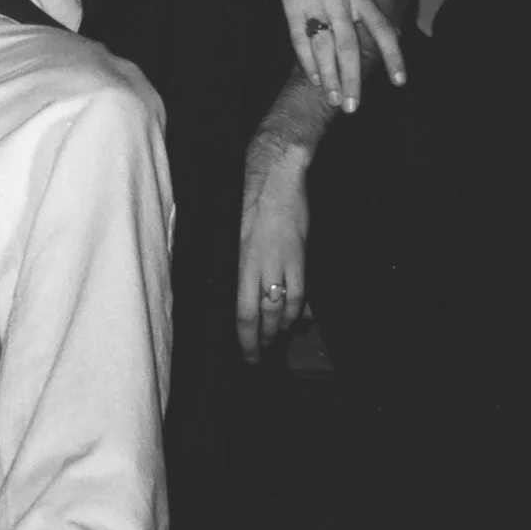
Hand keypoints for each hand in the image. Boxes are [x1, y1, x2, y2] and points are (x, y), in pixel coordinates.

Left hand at [236, 124, 312, 360]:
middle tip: (259, 356)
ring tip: (276, 342)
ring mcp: (281, 262)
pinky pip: (300, 292)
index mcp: (237, 260)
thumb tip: (234, 289)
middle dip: (261, 341)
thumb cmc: (245, 198)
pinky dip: (297, 311)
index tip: (245, 352)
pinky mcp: (299, 254)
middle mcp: (257, 266)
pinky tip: (295, 320)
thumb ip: (234, 261)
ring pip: (282, 309)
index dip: (245, 338)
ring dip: (280, 330)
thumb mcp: (230, 231)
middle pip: (261, 315)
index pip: (241, 312)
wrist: (275, 174)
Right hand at [237, 0, 406, 110]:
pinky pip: (300, 40)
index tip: (400, 81)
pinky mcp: (292, 5)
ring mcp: (315, 2)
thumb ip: (367, 7)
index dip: (393, 56)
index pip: (381, 29)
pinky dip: (307, 62)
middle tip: (353, 106)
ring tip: (334, 98)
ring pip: (324, 47)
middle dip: (351, 79)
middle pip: (348, 46)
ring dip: (329, 76)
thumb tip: (394, 34)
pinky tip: (314, 78)